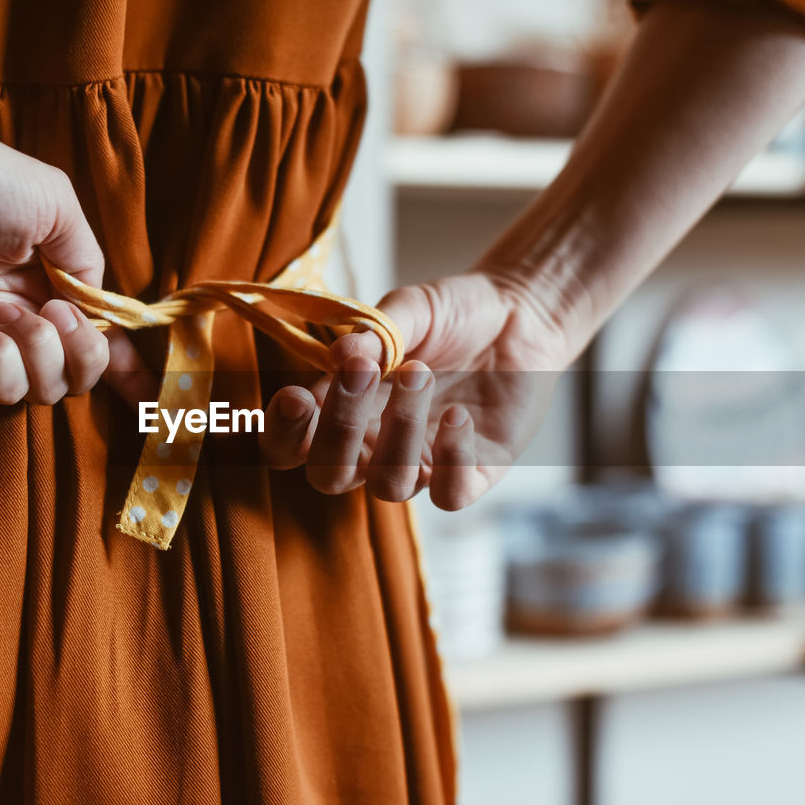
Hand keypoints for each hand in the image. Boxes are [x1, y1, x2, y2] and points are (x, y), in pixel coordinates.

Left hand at [0, 114, 109, 404]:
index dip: (125, 365)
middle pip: (77, 372)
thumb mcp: (55, 203)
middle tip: (56, 313)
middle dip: (83, 353)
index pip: (97, 333)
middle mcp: (21, 313)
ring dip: (37, 351)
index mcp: (49, 277)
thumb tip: (93, 308)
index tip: (148, 392)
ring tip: (2, 309)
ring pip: (41, 389)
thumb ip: (86, 262)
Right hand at [259, 273, 571, 509]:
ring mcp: (424, 465)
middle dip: (338, 430)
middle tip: (362, 372)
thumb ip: (373, 331)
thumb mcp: (409, 310)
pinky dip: (451, 457)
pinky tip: (458, 414)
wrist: (522, 314)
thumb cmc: (453, 315)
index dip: (283, 435)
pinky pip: (451, 494)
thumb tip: (341, 352)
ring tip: (420, 372)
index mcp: (343, 411)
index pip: (291, 446)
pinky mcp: (474, 472)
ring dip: (399, 431)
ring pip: (390, 485)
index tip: (298, 396)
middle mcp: (375, 447)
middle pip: (329, 477)